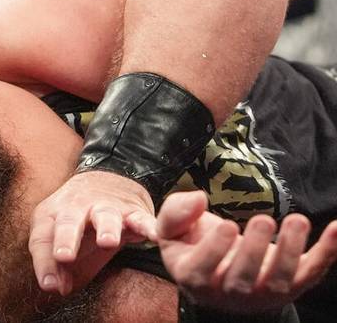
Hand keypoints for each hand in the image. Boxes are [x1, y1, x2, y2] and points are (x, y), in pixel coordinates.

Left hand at [29, 170, 156, 294]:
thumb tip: (57, 288)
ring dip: (106, 228)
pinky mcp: (132, 210)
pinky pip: (141, 218)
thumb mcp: (62, 240)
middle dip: (65, 239)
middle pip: (68, 222)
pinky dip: (148, 226)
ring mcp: (105, 206)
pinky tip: (153, 236)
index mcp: (53, 214)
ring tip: (107, 242)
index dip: (43, 262)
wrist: (107, 180)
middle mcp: (76, 207)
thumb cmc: (79, 220)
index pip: (42, 237)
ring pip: (105, 216)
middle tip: (63, 257)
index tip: (49, 285)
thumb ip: (57, 266)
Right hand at [158, 190, 336, 312]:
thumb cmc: (193, 247)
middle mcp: (229, 292)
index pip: (202, 271)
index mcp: (194, 277)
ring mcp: (264, 292)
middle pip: (243, 280)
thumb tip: (198, 199)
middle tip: (263, 220)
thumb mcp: (172, 230)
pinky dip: (328, 252)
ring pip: (280, 281)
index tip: (227, 226)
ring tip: (297, 220)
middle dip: (255, 251)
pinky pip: (312, 273)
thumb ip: (175, 212)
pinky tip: (335, 228)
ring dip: (290, 251)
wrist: (219, 275)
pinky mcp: (292, 285)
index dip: (215, 251)